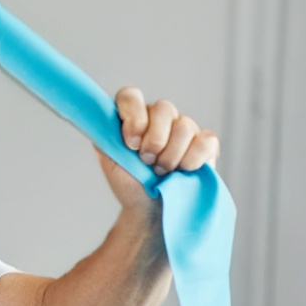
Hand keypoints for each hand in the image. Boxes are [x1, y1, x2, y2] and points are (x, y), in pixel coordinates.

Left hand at [100, 87, 221, 208]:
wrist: (150, 209)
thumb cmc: (130, 182)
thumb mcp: (110, 160)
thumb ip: (106, 136)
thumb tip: (100, 118)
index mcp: (133, 115)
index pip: (131, 96)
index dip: (133, 116)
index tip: (130, 144)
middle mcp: (159, 116)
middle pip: (164, 107)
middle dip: (154, 140)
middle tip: (146, 161)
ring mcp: (185, 127)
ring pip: (184, 126)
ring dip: (170, 155)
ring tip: (161, 171)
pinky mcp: (206, 143)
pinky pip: (206, 141)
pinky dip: (192, 159)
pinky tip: (183, 171)